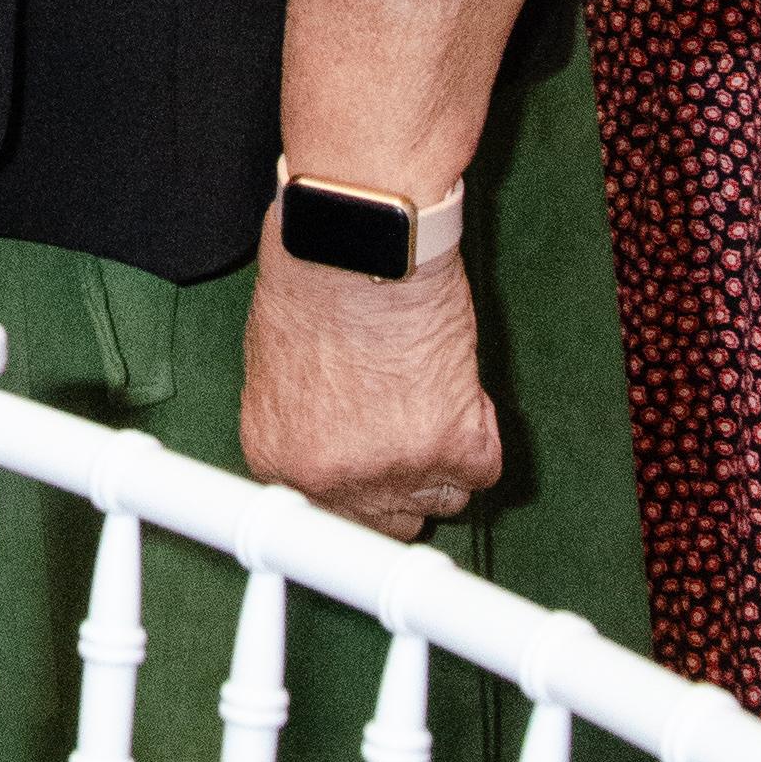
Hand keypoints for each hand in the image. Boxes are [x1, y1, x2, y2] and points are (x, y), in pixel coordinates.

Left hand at [239, 209, 500, 542]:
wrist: (357, 237)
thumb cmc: (310, 277)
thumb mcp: (276, 366)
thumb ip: (304, 426)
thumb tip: (336, 446)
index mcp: (279, 462)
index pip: (329, 517)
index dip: (360, 488)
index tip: (375, 473)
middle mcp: (333, 482)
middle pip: (387, 523)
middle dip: (402, 481)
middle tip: (407, 422)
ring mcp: (394, 471)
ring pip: (443, 498)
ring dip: (444, 455)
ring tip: (424, 385)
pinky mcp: (453, 448)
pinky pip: (484, 467)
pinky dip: (480, 425)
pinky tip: (451, 377)